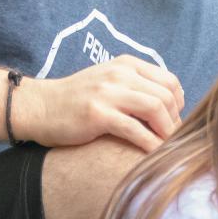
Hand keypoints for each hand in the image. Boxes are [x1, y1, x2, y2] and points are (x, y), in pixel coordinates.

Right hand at [14, 55, 184, 151]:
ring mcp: (108, 93)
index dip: (179, 103)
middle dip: (175, 120)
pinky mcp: (97, 114)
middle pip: (166, 96)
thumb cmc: (79, 99)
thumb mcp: (111, 81)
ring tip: (166, 145)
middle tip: (173, 137)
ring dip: (167, 130)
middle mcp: (120, 74)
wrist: (38, 107)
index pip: (170, 81)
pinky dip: (150, 143)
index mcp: (127, 65)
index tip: (175, 120)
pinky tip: (153, 153)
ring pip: (155, 108)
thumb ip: (138, 86)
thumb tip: (173, 105)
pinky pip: (135, 129)